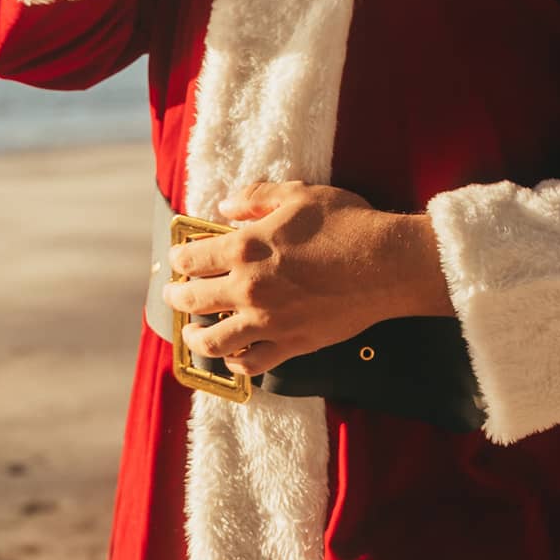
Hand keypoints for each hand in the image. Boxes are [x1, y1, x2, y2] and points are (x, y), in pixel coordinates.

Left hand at [161, 180, 452, 375]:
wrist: (386, 265)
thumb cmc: (346, 223)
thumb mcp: (299, 194)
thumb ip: (257, 197)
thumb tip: (225, 205)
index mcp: (247, 247)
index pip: (193, 257)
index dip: (179, 257)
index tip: (177, 257)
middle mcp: (249, 288)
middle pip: (194, 300)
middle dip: (177, 295)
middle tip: (173, 293)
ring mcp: (268, 321)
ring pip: (214, 341)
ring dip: (196, 337)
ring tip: (193, 332)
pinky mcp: (291, 345)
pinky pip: (251, 364)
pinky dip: (236, 363)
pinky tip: (234, 356)